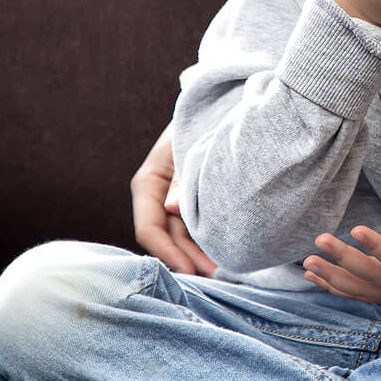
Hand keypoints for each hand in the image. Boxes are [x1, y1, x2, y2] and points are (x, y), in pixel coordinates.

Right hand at [130, 122, 216, 275]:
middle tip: (214, 277)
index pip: (149, 226)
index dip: (166, 252)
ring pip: (185, 236)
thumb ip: (183, 176)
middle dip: (188, 260)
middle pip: (168, 237)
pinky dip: (209, 241)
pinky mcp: (198, 200)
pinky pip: (199, 226)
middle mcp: (160, 195)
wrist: (231, 103)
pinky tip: (226, 255)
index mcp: (149, 181)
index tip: (188, 270)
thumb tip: (172, 208)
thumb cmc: (207, 119)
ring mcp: (179, 199)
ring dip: (200, 255)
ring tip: (224, 272)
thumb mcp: (192, 144)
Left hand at [304, 221, 380, 325]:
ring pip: (356, 288)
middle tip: (320, 239)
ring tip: (308, 261)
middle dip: (342, 258)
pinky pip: (355, 294)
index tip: (357, 229)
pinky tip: (313, 276)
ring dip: (330, 275)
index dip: (377, 247)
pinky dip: (332, 286)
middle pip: (369, 275)